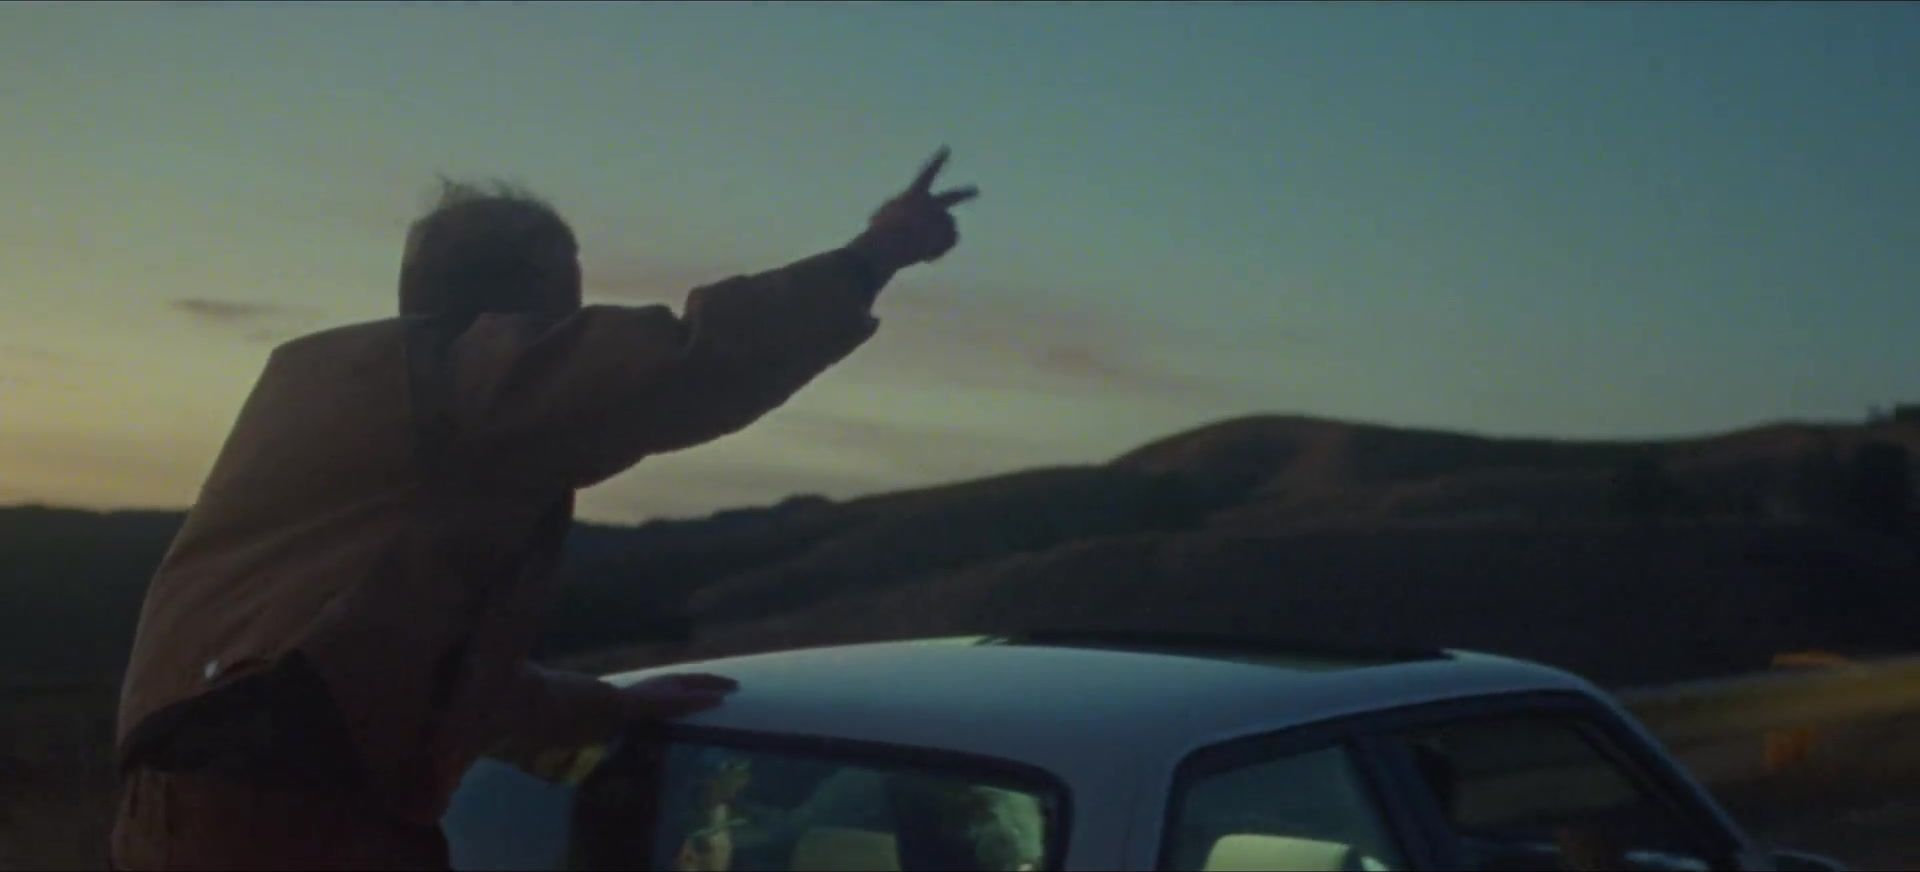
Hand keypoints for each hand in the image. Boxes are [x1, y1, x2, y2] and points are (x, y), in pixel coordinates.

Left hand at [621, 673, 738, 721]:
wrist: (611, 711)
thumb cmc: (645, 705)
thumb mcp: (675, 701)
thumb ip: (697, 700)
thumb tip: (720, 698)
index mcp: (675, 680)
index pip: (703, 679)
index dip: (720, 682)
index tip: (736, 686)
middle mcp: (664, 684)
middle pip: (690, 684)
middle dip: (707, 688)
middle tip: (721, 694)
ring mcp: (652, 695)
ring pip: (677, 696)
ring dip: (691, 700)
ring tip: (701, 708)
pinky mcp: (642, 709)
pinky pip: (666, 709)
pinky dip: (677, 713)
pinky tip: (676, 722)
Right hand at [849, 146, 978, 272]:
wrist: (890, 243)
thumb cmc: (880, 231)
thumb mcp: (880, 219)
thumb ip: (891, 216)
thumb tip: (894, 222)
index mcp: (915, 194)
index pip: (928, 173)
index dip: (938, 161)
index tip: (947, 148)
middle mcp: (932, 203)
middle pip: (953, 196)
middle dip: (965, 193)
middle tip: (976, 190)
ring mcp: (943, 217)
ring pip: (945, 231)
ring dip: (935, 240)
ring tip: (918, 248)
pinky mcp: (950, 233)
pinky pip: (948, 244)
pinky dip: (937, 251)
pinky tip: (923, 254)